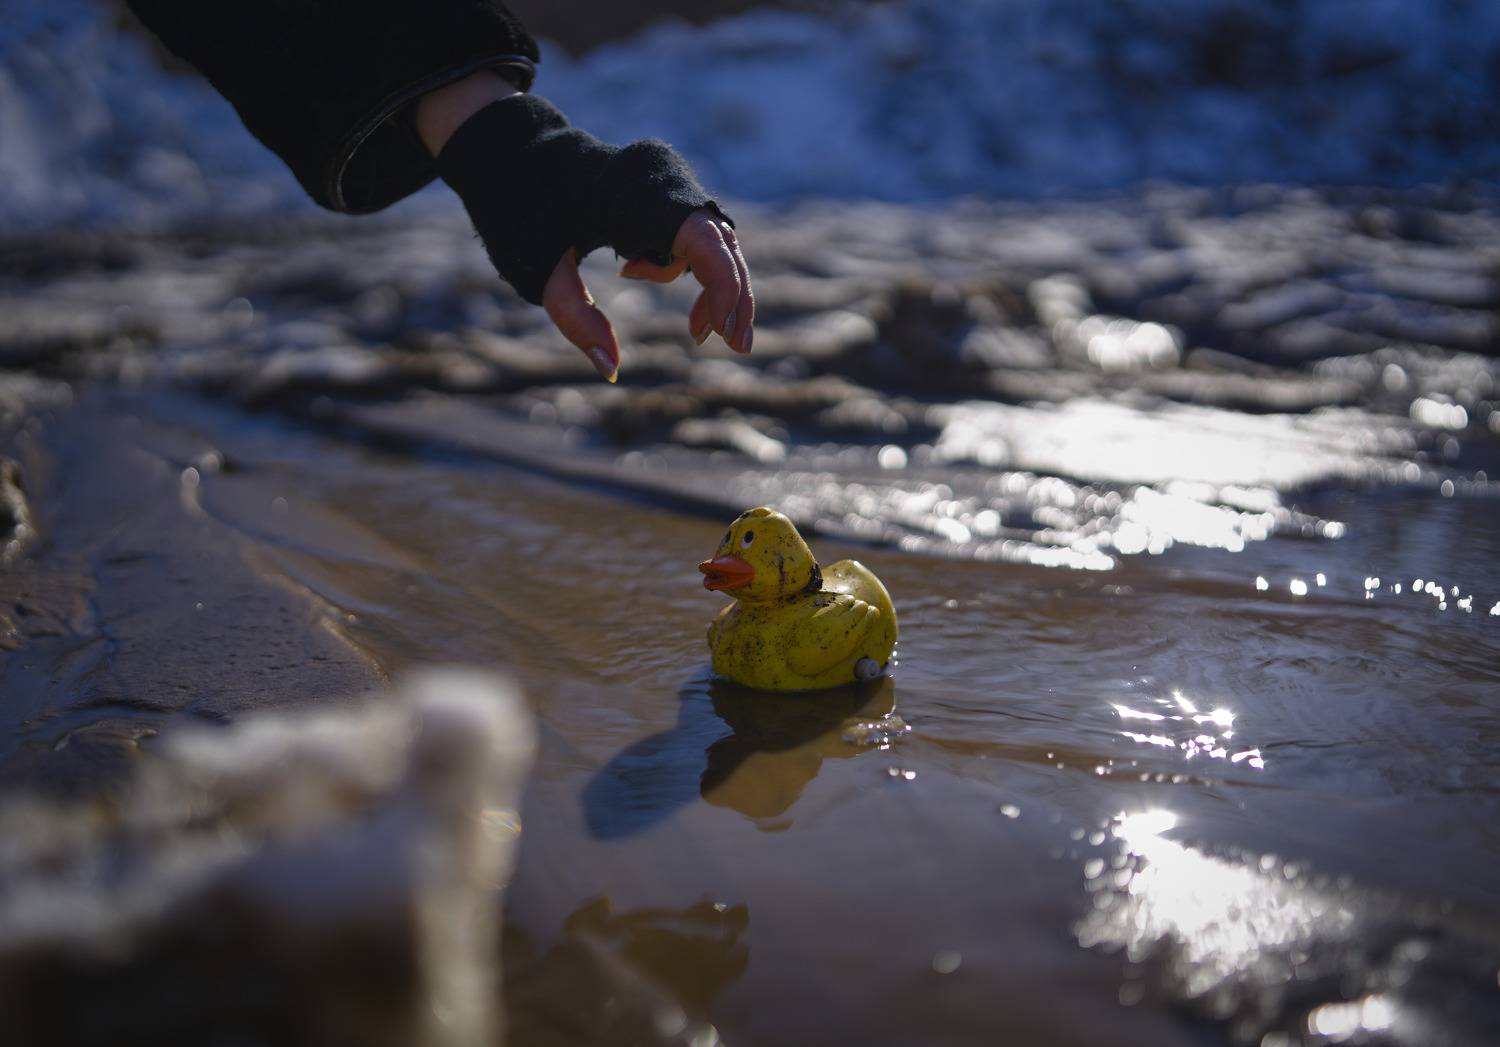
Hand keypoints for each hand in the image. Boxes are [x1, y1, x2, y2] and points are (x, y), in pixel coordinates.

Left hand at [419, 71, 749, 381]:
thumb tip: (610, 370)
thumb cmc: (519, 208)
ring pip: (716, 241)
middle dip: (732, 297)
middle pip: (724, 244)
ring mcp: (668, 182)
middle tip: (735, 348)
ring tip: (693, 331)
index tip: (720, 335)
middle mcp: (664, 180)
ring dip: (713, 287)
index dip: (724, 289)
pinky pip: (694, 234)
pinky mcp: (665, 190)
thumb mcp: (539, 270)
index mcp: (636, 196)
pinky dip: (683, 266)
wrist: (510, 152)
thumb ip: (575, 319)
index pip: (706, 242)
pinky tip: (630, 271)